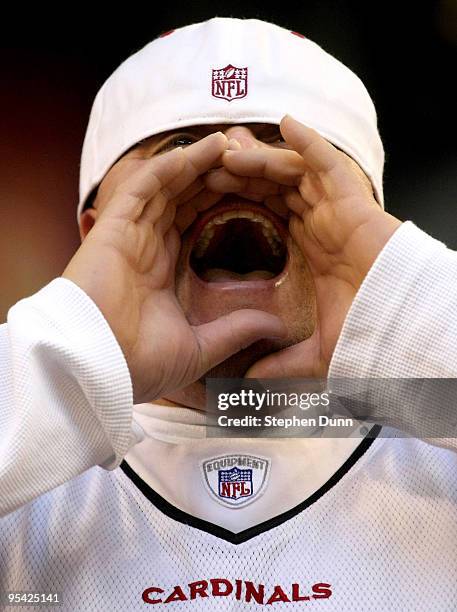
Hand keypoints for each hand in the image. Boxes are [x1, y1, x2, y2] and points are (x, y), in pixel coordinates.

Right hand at [63, 134, 286, 402]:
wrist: (98, 369)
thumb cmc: (139, 365)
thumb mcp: (200, 347)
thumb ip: (235, 330)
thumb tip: (274, 326)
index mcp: (164, 269)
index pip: (196, 223)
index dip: (223, 204)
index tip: (256, 192)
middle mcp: (148, 246)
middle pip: (184, 198)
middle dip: (214, 177)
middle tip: (248, 160)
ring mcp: (130, 234)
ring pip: (168, 185)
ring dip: (198, 162)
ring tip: (231, 143)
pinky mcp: (114, 227)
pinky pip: (145, 186)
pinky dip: (172, 165)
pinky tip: (203, 150)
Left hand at [219, 116, 401, 376]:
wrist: (402, 332)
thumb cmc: (367, 335)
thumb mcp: (311, 354)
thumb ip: (278, 364)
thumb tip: (247, 385)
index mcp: (309, 250)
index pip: (267, 215)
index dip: (239, 202)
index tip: (207, 198)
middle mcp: (320, 226)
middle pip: (274, 188)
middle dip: (242, 175)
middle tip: (208, 167)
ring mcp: (336, 212)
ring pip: (292, 174)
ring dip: (260, 159)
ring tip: (228, 150)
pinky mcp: (354, 204)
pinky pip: (328, 165)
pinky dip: (308, 142)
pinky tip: (284, 124)